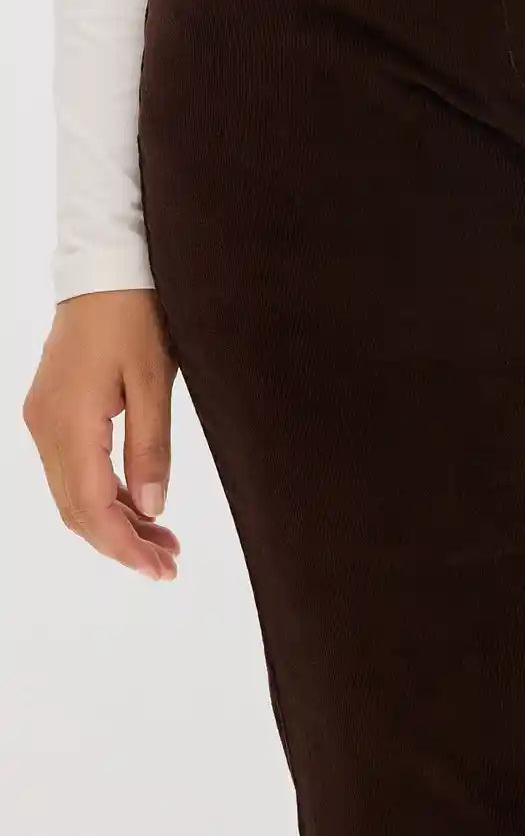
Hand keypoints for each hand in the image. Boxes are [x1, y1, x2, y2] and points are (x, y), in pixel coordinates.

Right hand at [22, 289, 180, 580]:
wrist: (105, 266)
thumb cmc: (135, 314)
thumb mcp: (155, 381)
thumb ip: (152, 448)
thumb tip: (154, 510)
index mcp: (68, 423)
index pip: (92, 508)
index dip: (125, 547)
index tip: (162, 569)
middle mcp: (44, 427)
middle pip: (76, 509)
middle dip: (122, 543)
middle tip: (170, 563)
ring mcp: (43, 419)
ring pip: (73, 493)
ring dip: (115, 521)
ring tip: (164, 541)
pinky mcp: (52, 409)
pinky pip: (74, 469)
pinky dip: (105, 493)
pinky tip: (140, 504)